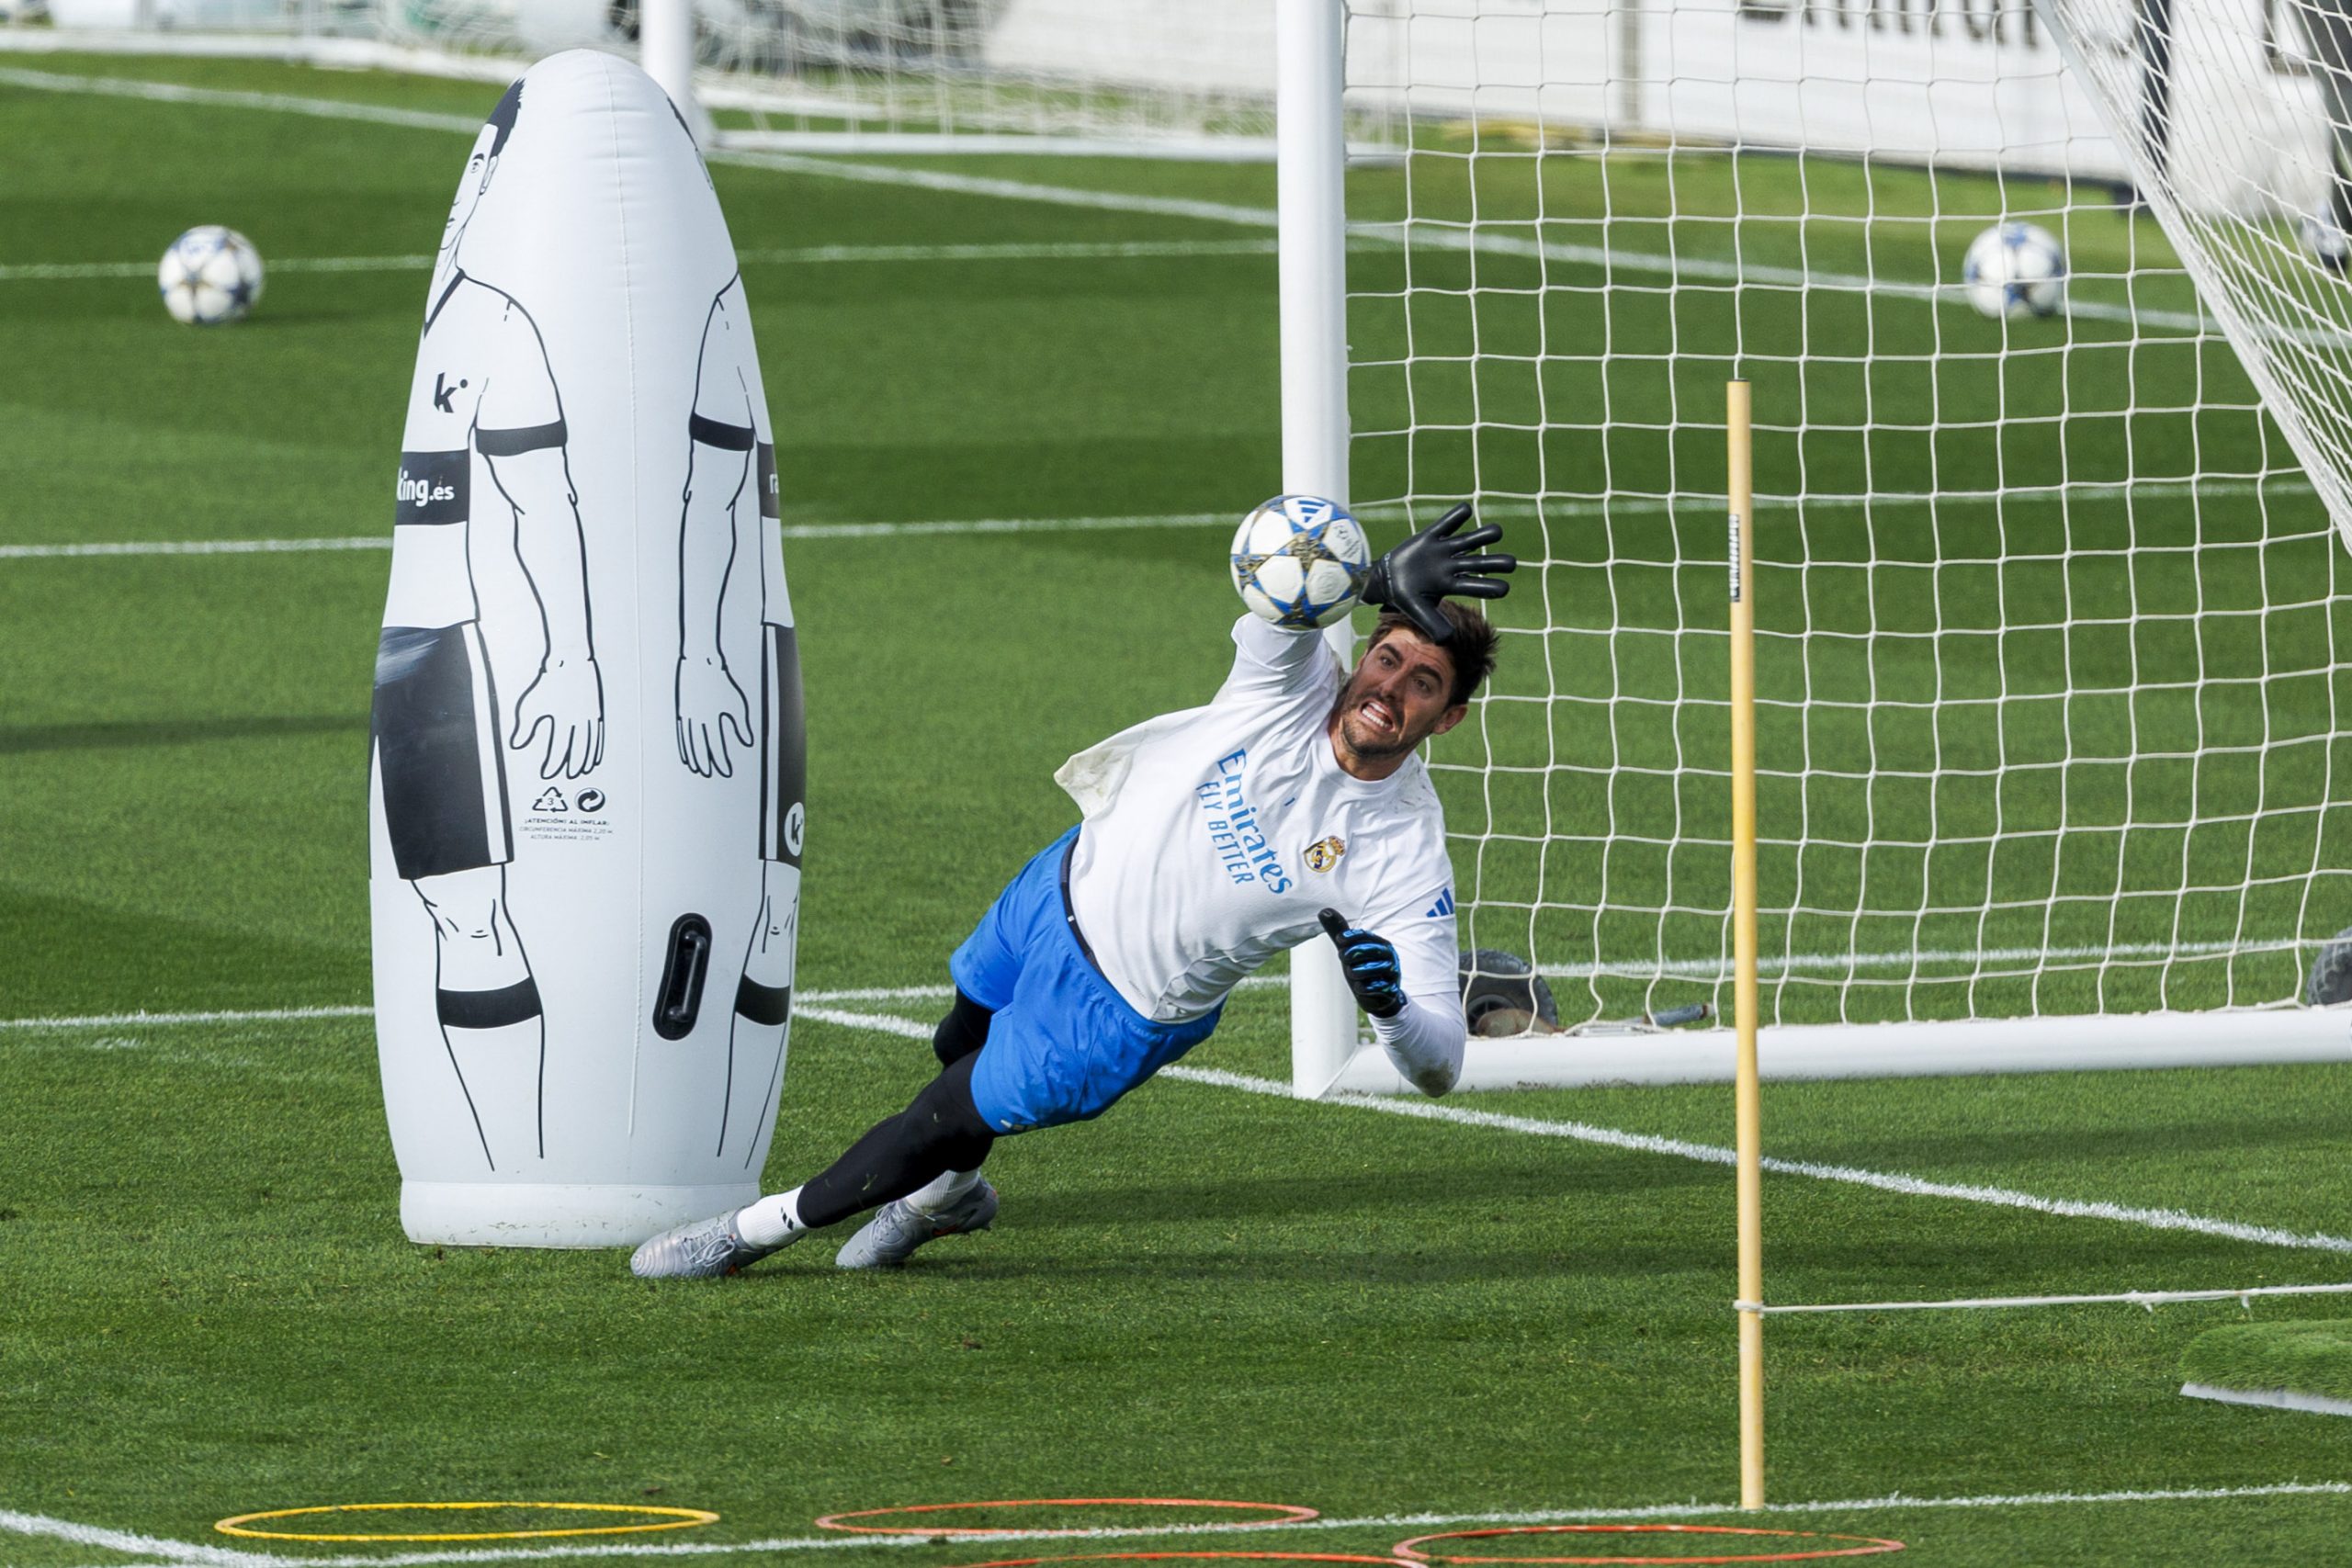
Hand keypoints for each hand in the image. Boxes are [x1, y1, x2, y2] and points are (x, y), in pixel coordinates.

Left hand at [509, 654, 604, 779]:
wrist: (569, 661)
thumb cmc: (549, 682)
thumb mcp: (531, 704)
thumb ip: (525, 727)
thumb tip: (517, 744)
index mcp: (563, 719)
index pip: (558, 748)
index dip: (553, 763)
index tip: (548, 773)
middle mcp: (579, 720)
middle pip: (577, 749)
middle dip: (572, 765)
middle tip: (569, 776)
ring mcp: (590, 716)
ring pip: (590, 744)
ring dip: (586, 759)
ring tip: (583, 770)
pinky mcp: (596, 711)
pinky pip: (598, 734)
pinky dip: (597, 748)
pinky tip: (594, 756)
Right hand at [676, 655, 754, 777]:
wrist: (701, 663)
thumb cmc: (723, 682)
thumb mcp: (737, 703)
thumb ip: (742, 725)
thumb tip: (748, 742)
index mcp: (712, 717)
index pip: (717, 745)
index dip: (721, 760)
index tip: (726, 771)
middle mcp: (697, 719)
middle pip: (701, 746)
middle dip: (706, 762)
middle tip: (710, 774)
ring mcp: (687, 715)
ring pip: (689, 741)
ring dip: (694, 757)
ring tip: (698, 768)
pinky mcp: (682, 711)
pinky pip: (682, 733)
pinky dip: (684, 745)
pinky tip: (687, 754)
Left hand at [1318, 908, 1404, 1018]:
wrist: (1377, 996)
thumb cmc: (1362, 967)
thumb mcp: (1348, 949)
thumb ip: (1338, 932)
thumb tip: (1324, 910)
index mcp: (1380, 944)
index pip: (1366, 936)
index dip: (1352, 936)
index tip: (1339, 940)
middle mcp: (1390, 956)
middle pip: (1373, 950)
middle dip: (1355, 952)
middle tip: (1342, 957)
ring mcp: (1392, 973)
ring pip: (1378, 968)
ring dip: (1360, 971)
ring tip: (1351, 973)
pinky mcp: (1392, 990)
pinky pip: (1382, 987)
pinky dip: (1368, 987)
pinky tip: (1359, 987)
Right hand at [1361, 502, 1516, 643]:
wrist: (1387, 580)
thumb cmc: (1407, 598)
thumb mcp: (1418, 612)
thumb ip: (1432, 624)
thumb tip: (1446, 640)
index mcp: (1451, 584)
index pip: (1474, 586)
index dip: (1489, 587)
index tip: (1504, 589)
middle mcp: (1452, 566)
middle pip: (1479, 563)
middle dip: (1495, 563)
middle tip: (1512, 564)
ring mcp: (1443, 550)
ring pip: (1469, 541)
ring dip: (1483, 536)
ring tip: (1497, 533)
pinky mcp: (1431, 536)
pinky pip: (1446, 524)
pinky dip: (1456, 517)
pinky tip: (1466, 511)